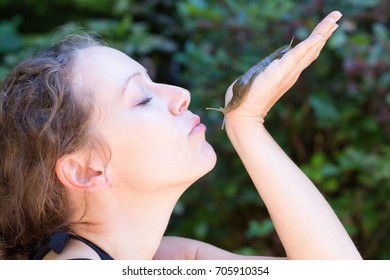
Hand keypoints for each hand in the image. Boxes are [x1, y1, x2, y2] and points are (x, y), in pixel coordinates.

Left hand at [224, 11, 341, 127]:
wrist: (244, 113)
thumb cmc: (248, 97)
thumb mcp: (262, 78)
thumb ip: (268, 71)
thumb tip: (268, 66)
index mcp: (289, 73)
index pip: (307, 53)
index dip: (318, 39)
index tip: (329, 26)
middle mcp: (292, 72)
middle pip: (313, 48)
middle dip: (326, 31)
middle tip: (338, 15)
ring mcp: (288, 72)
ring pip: (309, 49)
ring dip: (322, 32)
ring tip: (335, 19)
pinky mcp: (280, 72)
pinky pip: (297, 56)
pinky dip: (309, 45)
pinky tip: (319, 35)